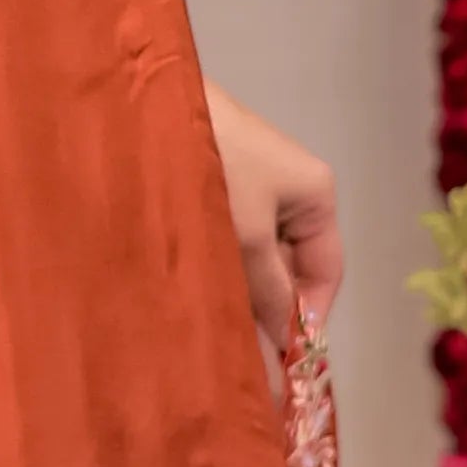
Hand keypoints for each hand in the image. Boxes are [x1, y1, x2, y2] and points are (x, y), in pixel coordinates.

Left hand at [204, 81, 340, 371]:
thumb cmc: (208, 162)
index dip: (305, 321)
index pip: (325, 272)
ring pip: (247, 256)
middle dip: (263, 312)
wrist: (142, 99)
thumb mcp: (245, 237)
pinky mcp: (206, 182)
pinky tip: (185, 298)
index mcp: (314, 195)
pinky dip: (207, 267)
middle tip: (236, 364)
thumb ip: (268, 294)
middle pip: (285, 267)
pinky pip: (218, 239)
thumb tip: (288, 350)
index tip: (281, 367)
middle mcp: (286, 192)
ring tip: (207, 338)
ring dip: (231, 293)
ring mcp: (245, 186)